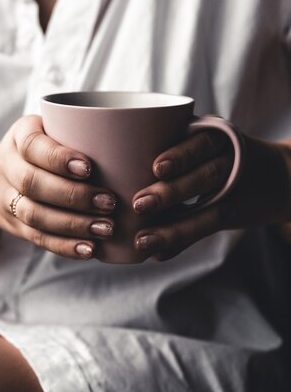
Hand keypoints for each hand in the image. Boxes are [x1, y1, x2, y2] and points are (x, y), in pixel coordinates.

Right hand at [0, 115, 115, 259]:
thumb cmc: (41, 148)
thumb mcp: (49, 128)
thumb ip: (82, 130)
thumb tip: (141, 137)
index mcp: (19, 135)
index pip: (32, 145)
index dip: (59, 158)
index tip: (89, 168)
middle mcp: (8, 166)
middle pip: (33, 183)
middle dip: (73, 195)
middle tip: (109, 202)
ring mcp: (7, 198)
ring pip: (34, 214)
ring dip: (72, 224)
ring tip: (106, 228)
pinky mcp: (14, 226)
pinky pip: (37, 238)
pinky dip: (64, 246)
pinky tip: (89, 249)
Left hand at [132, 130, 290, 260]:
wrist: (278, 176)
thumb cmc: (219, 154)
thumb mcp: (203, 142)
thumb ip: (173, 152)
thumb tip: (117, 171)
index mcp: (218, 138)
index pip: (202, 144)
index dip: (181, 155)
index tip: (157, 168)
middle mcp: (229, 162)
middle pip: (204, 176)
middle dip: (172, 193)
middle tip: (138, 204)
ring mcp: (234, 190)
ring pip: (208, 210)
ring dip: (173, 228)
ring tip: (142, 240)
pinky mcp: (235, 213)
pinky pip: (207, 229)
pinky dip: (182, 242)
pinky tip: (159, 254)